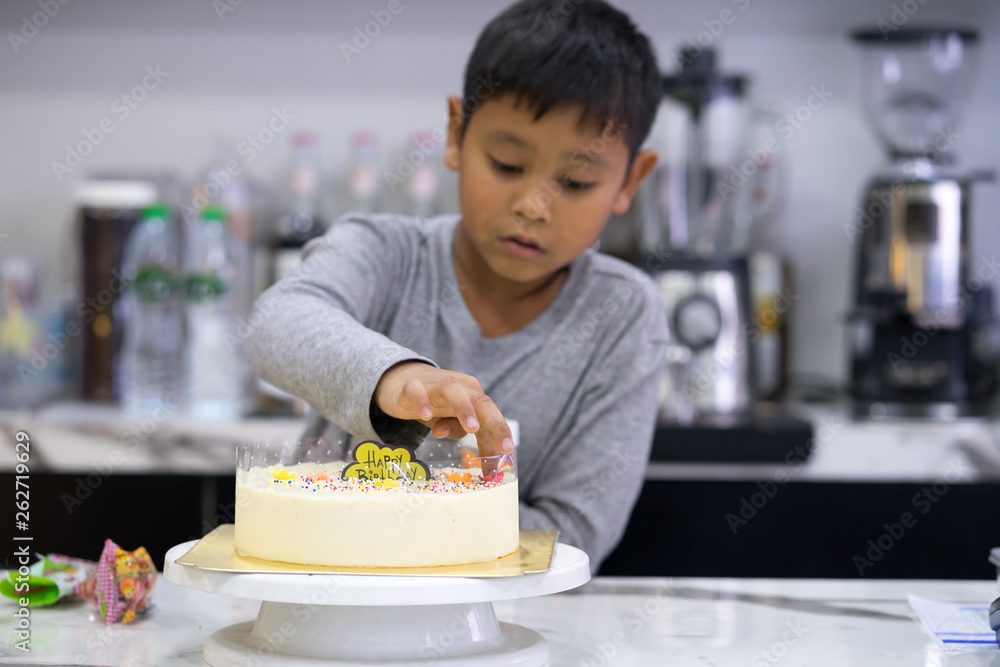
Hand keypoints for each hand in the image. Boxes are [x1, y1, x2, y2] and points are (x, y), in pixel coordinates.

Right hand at [373, 361, 514, 457]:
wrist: (402, 380)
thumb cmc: (434, 402)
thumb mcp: (448, 420)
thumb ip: (458, 431)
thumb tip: (468, 452)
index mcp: (472, 396)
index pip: (490, 413)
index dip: (501, 431)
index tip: (508, 451)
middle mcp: (459, 387)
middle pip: (480, 401)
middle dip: (494, 422)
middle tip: (503, 445)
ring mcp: (435, 385)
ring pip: (453, 390)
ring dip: (464, 408)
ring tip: (471, 428)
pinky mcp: (411, 386)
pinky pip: (417, 390)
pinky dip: (422, 401)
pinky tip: (425, 415)